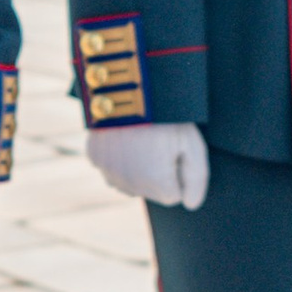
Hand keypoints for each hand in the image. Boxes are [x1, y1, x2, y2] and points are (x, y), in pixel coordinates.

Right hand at [86, 121, 209, 207]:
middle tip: (159, 142)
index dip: (178, 173)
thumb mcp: (193, 144)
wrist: (130, 87)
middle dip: (158, 174)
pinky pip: (110, 168)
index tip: (176, 150)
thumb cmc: (167, 115)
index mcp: (156, 183)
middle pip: (150, 191)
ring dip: (137, 169)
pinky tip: (124, 138)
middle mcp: (129, 185)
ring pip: (129, 183)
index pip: (174, 196)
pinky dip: (117, 159)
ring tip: (143, 140)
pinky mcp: (94, 156)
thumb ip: (197, 180)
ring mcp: (108, 171)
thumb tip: (190, 205)